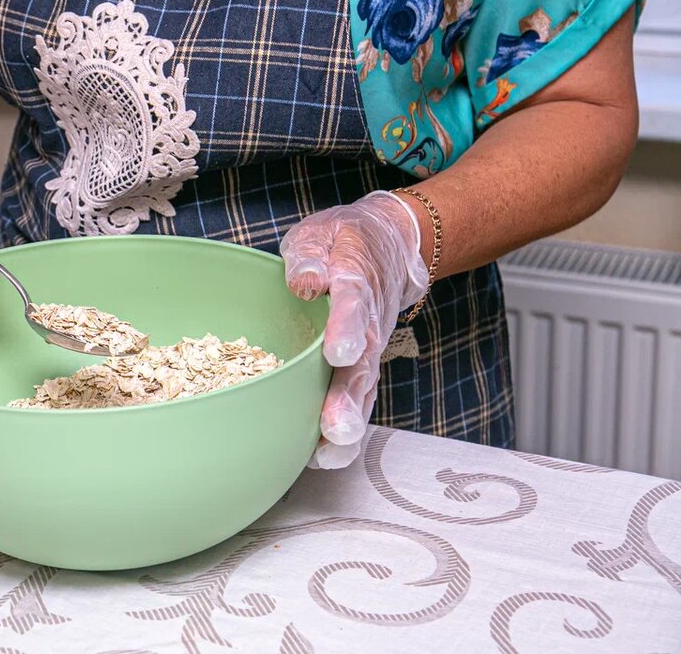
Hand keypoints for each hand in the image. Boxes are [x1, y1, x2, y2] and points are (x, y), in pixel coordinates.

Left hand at [280, 191, 428, 468]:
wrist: (387, 248)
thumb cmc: (341, 244)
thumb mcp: (321, 234)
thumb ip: (310, 255)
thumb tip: (305, 280)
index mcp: (355, 284)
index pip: (354, 306)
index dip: (347, 329)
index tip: (339, 351)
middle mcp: (367, 326)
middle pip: (361, 366)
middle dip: (347, 399)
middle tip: (337, 427)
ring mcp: (367, 352)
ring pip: (361, 393)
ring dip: (347, 424)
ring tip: (330, 451)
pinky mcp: (359, 370)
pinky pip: (354, 403)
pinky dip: (341, 433)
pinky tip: (319, 458)